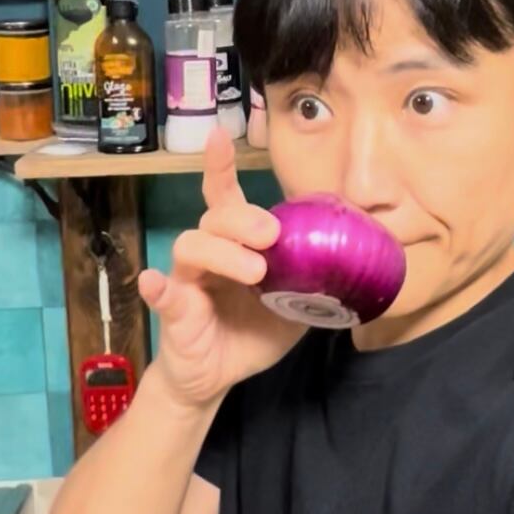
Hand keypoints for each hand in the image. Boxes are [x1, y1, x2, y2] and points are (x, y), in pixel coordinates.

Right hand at [138, 128, 303, 408]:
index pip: (225, 199)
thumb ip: (315, 281)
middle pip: (215, 218)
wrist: (218, 377)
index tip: (219, 136)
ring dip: (223, 252)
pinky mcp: (175, 314)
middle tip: (272, 235)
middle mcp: (208, 256)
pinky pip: (163, 295)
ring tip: (255, 271)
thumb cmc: (252, 332)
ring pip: (191, 246)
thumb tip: (359, 262)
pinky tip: (153, 281)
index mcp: (236, 247)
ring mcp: (187, 282)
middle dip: (244, 219)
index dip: (220, 167)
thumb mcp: (295, 306)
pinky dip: (157, 288)